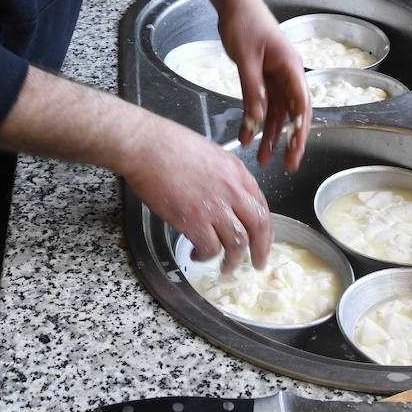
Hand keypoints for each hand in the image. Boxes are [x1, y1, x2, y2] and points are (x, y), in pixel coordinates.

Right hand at [121, 109, 273, 271]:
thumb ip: (224, 176)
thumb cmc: (168, 145)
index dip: (265, 228)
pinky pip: (210, 248)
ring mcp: (214, 206)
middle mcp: (231, 189)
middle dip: (261, 250)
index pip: (261, 206)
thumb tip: (226, 196)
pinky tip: (197, 254)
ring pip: (236, 243)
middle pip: (258, 227)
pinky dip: (206, 256)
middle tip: (258, 263)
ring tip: (225, 267)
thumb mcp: (210, 154)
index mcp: (236, 172)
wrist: (146, 146)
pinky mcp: (194, 220)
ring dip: (232, 260)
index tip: (263, 240)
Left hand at [218, 0, 311, 172]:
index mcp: (290, 66)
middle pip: (294, 112)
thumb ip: (252, 89)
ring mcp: (277, 74)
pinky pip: (264, 101)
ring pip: (277, 111)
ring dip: (269, 133)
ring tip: (262, 157)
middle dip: (290, 139)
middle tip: (288, 165)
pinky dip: (256, 118)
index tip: (295, 151)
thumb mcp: (246, 58)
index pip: (301, 104)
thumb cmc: (244, 22)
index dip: (300, 130)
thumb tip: (257, 119)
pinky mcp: (264, 74)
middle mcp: (288, 72)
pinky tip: (247, 134)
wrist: (234, 3)